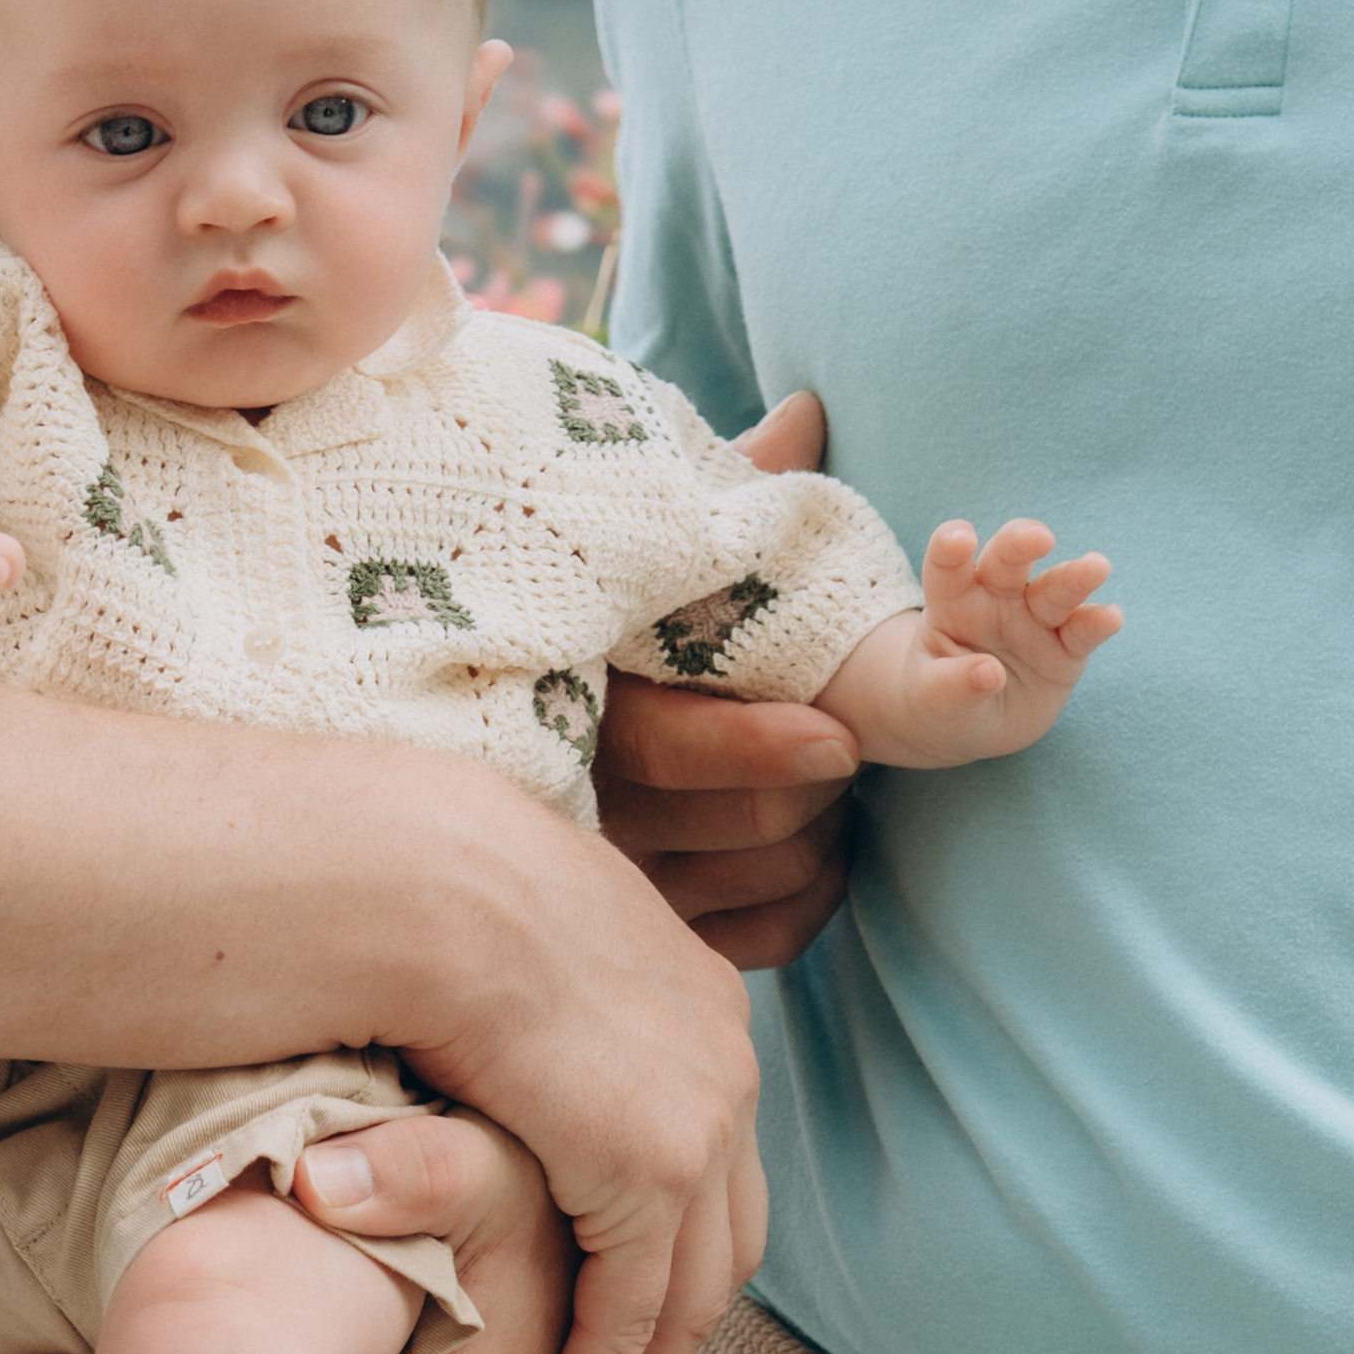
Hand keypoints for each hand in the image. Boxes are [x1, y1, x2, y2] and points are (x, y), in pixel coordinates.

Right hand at [596, 388, 859, 971]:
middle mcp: (592, 809)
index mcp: (581, 708)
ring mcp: (619, 889)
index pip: (674, 747)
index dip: (762, 745)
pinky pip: (764, 942)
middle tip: (848, 742)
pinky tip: (819, 861)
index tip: (841, 734)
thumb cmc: (607, 638)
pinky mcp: (650, 940)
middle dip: (824, 781)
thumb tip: (807, 410)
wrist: (505, 755)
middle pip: (754, 818)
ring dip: (827, 838)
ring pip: (770, 877)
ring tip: (834, 793)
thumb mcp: (648, 562)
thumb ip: (723, 491)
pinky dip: (810, 904)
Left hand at [820, 519, 1120, 769]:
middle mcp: (996, 599)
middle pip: (1008, 561)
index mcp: (952, 602)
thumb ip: (952, 685)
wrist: (974, 726)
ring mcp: (1035, 619)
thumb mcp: (932, 698)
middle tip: (1039, 538)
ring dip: (1075, 577)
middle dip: (1022, 544)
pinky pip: (1084, 631)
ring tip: (1096, 567)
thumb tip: (988, 674)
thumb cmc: (940, 700)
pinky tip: (1111, 617)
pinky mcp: (1067, 647)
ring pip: (1055, 589)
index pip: (948, 568)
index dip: (951, 547)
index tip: (958, 539)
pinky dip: (1098, 623)